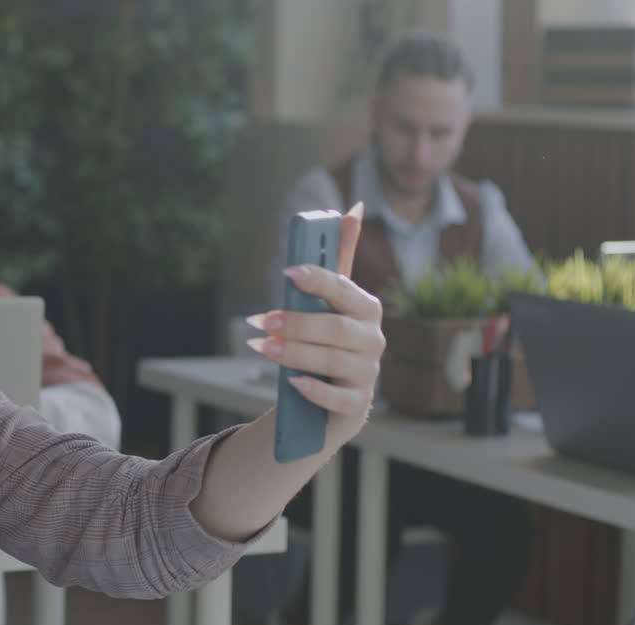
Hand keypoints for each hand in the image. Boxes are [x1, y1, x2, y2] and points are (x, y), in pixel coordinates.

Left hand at [245, 203, 383, 451]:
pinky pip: (338, 398)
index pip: (346, 290)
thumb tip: (353, 209)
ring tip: (261, 346)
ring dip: (293, 353)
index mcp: (366, 310)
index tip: (289, 272)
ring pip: (332, 361)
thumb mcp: (329, 303)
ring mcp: (367, 374)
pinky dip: (315, 389)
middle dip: (297, 324)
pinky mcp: (355, 405)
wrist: (327, 398)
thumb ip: (337, 261)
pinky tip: (293, 383)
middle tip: (262, 321)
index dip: (319, 280)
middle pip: (337, 329)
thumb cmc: (326, 341)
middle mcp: (372, 340)